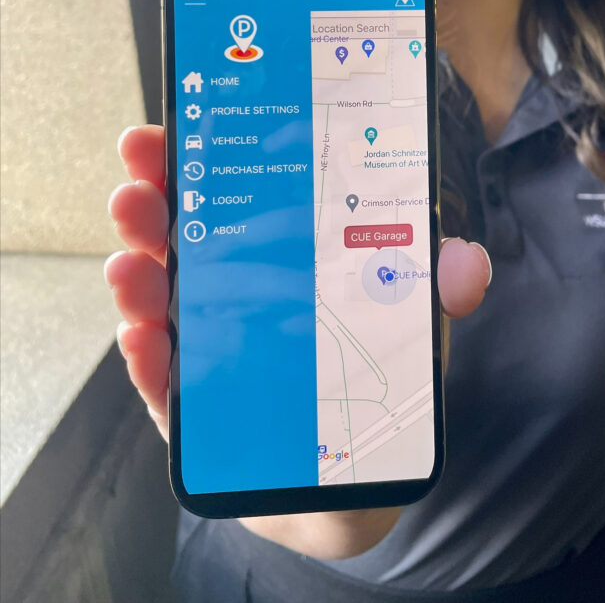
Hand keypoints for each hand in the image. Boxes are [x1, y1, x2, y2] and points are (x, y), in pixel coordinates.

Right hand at [106, 125, 491, 443]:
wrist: (349, 482)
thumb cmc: (366, 375)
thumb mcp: (407, 321)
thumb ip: (436, 289)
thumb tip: (467, 263)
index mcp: (269, 258)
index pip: (227, 195)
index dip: (199, 160)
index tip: (177, 128)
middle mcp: (229, 294)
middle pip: (182, 242)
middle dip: (153, 207)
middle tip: (136, 182)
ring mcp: (207, 349)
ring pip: (162, 307)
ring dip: (140, 280)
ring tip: (131, 264)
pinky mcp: (197, 412)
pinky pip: (165, 385)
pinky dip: (149, 362)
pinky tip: (143, 337)